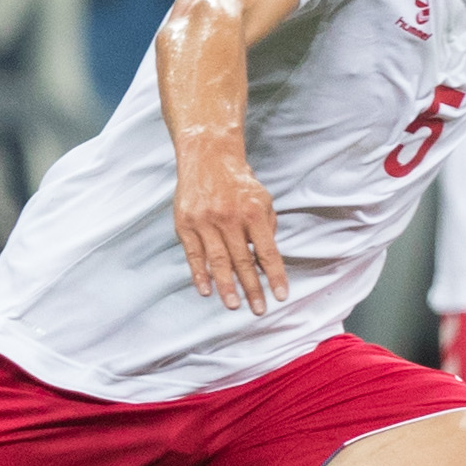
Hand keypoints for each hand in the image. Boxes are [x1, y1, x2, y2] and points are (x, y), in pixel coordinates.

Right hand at [173, 153, 286, 312]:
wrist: (207, 156)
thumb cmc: (239, 182)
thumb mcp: (264, 199)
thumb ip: (267, 228)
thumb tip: (266, 260)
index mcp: (253, 212)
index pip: (267, 252)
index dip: (274, 276)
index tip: (280, 296)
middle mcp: (229, 217)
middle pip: (243, 261)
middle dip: (252, 288)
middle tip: (259, 309)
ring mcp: (205, 221)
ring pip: (217, 261)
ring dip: (227, 287)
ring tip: (234, 305)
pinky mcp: (185, 223)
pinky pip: (193, 254)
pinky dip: (199, 274)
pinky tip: (206, 290)